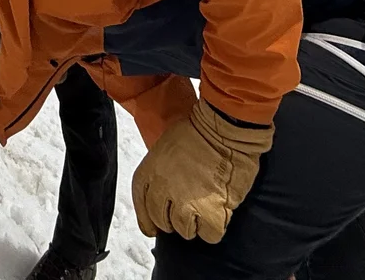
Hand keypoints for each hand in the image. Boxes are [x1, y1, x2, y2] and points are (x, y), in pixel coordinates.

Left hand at [131, 102, 274, 242]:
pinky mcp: (211, 210)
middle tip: (187, 212)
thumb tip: (165, 189)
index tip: (153, 228)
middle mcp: (164, 189)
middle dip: (173, 220)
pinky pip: (209, 234)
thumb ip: (161, 170)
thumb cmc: (198, 129)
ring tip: (205, 209)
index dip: (147, 219)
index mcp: (150, 171)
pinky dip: (214, 228)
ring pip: (184, 230)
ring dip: (194, 224)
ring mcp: (186, 202)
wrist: (223, 129)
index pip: (141, 204)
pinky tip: (219, 214)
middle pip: (162, 220)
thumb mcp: (166, 146)